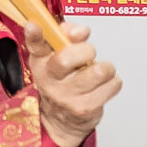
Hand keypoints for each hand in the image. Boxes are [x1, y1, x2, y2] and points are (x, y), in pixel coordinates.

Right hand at [29, 21, 119, 146]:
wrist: (62, 119)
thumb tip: (80, 31)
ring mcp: (66, 96)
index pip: (35, 46)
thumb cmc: (64, 80)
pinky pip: (112, 85)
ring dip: (105, 68)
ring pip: (97, 72)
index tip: (33, 26)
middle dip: (86, 51)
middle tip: (88, 55)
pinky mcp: (84, 108)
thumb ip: (67, 35)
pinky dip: (113, 82)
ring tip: (99, 72)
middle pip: (66, 59)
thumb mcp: (58, 55)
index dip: (34, 35)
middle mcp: (49, 80)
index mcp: (41, 62)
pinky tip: (103, 86)